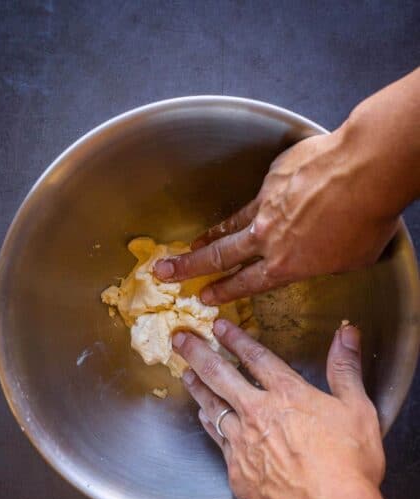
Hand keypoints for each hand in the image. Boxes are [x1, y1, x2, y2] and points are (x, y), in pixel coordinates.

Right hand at [155, 128, 399, 303]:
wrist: (366, 168)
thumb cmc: (368, 220)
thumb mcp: (351, 259)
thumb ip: (323, 262)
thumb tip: (320, 254)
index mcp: (286, 265)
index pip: (246, 283)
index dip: (223, 292)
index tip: (203, 297)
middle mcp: (267, 237)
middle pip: (219, 255)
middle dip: (188, 268)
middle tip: (163, 272)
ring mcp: (266, 204)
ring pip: (231, 224)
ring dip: (208, 236)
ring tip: (190, 244)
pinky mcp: (274, 176)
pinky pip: (266, 190)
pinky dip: (266, 197)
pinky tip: (273, 194)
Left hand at [172, 320, 384, 498]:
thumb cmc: (348, 465)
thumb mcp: (358, 410)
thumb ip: (346, 369)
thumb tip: (347, 335)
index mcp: (287, 395)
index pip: (256, 357)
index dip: (236, 338)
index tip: (218, 326)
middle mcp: (258, 414)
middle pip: (220, 375)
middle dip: (198, 353)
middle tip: (180, 338)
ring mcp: (242, 443)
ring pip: (211, 406)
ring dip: (197, 387)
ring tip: (185, 373)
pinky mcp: (236, 471)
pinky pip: (217, 439)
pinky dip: (208, 423)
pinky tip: (203, 418)